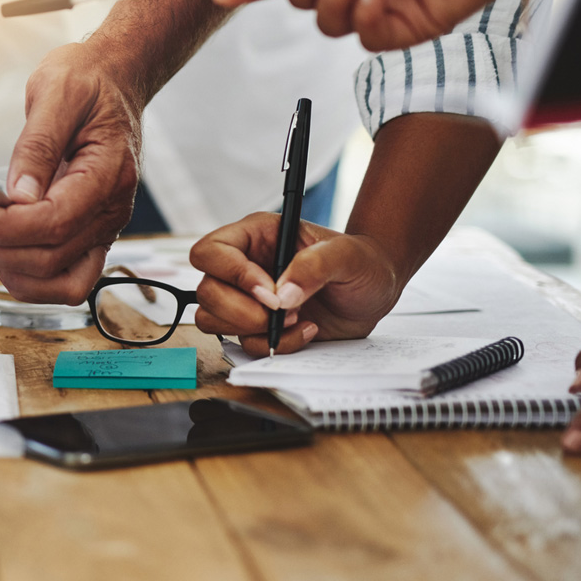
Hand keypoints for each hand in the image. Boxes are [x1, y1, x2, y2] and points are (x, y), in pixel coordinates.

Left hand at [0, 45, 141, 303]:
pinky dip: (29, 277)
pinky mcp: (91, 235)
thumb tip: (18, 196)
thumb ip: (38, 146)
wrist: (114, 82)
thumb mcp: (58, 93)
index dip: (2, 228)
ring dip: (11, 272)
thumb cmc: (88, 83)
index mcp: (109, 174)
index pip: (54, 222)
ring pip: (61, 283)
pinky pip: (65, 278)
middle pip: (51, 259)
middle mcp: (113, 211)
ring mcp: (105, 228)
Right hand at [189, 213, 403, 356]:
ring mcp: (246, 298)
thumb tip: (282, 295)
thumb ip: (315, 265)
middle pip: (207, 291)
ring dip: (253, 329)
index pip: (211, 251)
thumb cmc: (361, 262)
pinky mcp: (257, 325)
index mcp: (256, 236)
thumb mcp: (348, 256)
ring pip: (212, 320)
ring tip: (294, 319)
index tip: (269, 293)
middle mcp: (243, 266)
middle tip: (282, 313)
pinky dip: (274, 345)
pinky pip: (244, 344)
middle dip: (242, 311)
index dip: (232, 274)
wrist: (373, 291)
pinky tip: (304, 330)